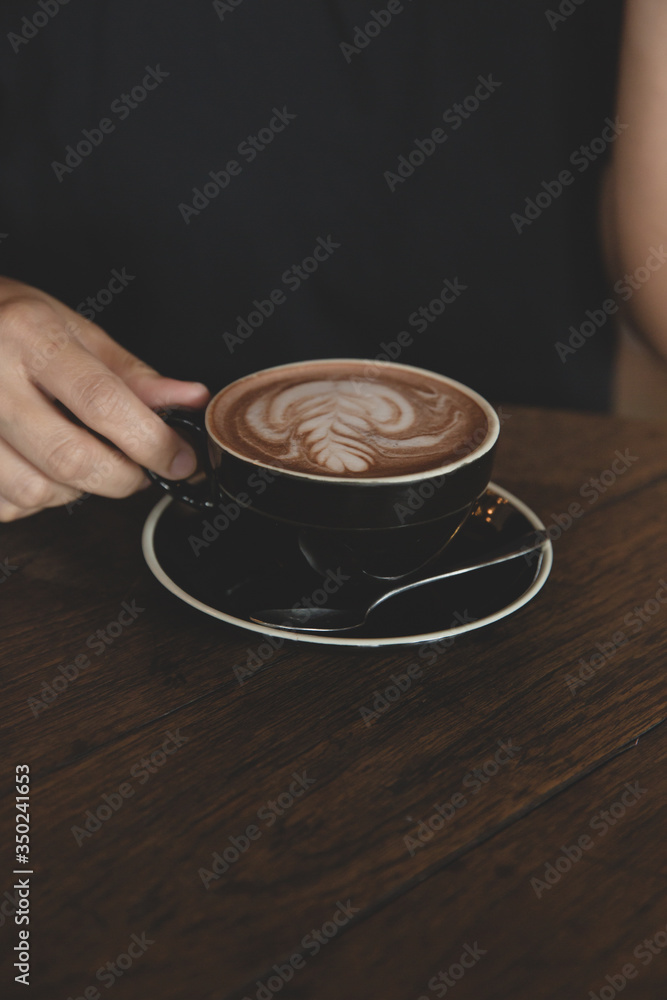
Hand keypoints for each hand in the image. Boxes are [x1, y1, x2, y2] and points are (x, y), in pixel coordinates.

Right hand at [0, 276, 210, 520]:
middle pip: (70, 458)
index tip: (179, 460)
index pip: (102, 401)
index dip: (151, 442)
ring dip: (76, 491)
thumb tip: (189, 400)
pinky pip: (6, 504)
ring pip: (35, 490)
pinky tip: (41, 468)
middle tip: (139, 471)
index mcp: (31, 336)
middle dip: (121, 478)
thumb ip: (132, 374)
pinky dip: (36, 499)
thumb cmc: (13, 324)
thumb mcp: (75, 330)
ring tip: (84, 462)